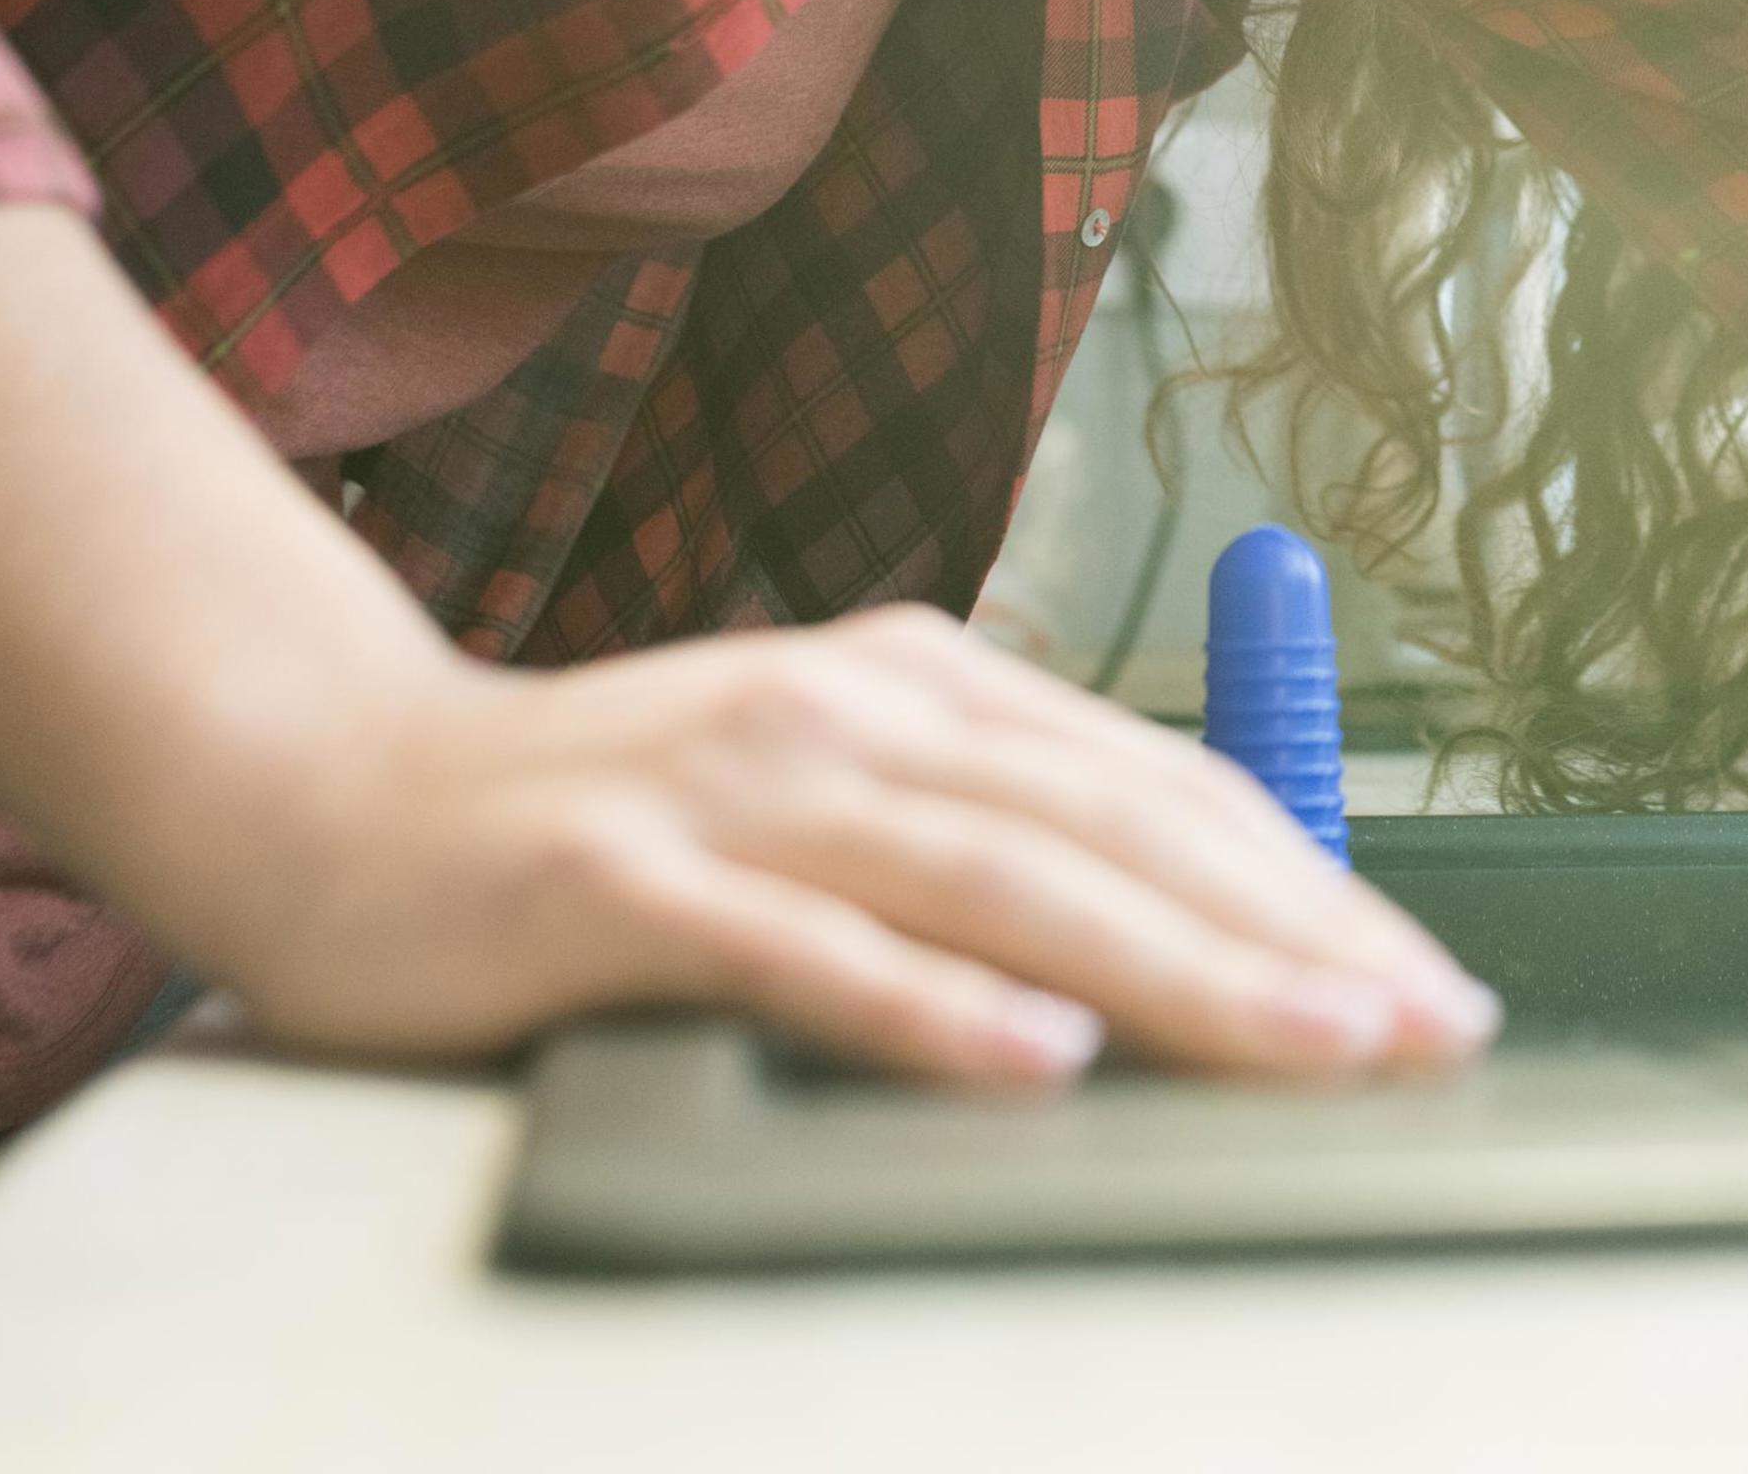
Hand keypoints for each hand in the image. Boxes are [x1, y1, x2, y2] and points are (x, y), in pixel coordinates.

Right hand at [191, 603, 1493, 1088]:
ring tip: (1308, 1046)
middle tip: (1425, 1033)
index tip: (1426, 985)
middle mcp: (850, 714)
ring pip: (1003, 884)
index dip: (1313, 886)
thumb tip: (1176, 932)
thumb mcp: (816, 792)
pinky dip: (932, 1010)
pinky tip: (1039, 1061)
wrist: (321, 787)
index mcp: (918, 685)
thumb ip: (974, 837)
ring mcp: (737, 791)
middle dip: (1296, 938)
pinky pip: (806, 954)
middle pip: (1118, 830)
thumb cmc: (593, 824)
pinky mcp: (621, 884)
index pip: (1164, 788)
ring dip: (1178, 971)